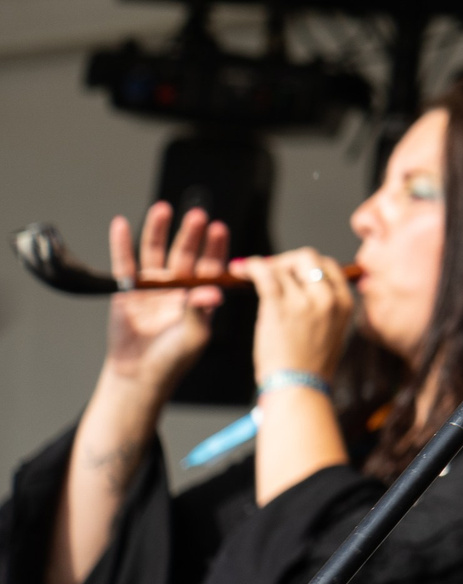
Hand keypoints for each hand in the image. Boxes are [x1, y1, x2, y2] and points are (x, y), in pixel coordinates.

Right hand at [99, 203, 230, 397]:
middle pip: (185, 253)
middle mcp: (177, 286)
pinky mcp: (127, 290)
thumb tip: (213, 292)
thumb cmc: (174, 358)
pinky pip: (124, 264)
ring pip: (156, 252)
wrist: (140, 374)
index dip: (214, 248)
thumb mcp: (194, 335)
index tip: (219, 229)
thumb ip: (200, 311)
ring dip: (159, 231)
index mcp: (199, 295)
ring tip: (163, 208)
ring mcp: (152, 286)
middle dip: (191, 235)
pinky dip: (122, 245)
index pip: (210, 266)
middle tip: (197, 215)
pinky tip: (121, 224)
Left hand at [241, 248, 355, 384]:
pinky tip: (241, 270)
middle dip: (287, 260)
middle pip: (308, 258)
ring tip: (247, 271)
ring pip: (283, 266)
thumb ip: (325, 309)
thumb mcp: (332, 333)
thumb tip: (303, 290)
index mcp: (345, 303)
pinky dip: (251, 267)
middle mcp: (328, 297)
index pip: (328, 266)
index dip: (305, 264)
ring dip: (264, 265)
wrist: (299, 389)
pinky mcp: (279, 306)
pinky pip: (265, 274)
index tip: (290, 270)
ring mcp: (305, 301)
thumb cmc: (311, 369)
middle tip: (270, 270)